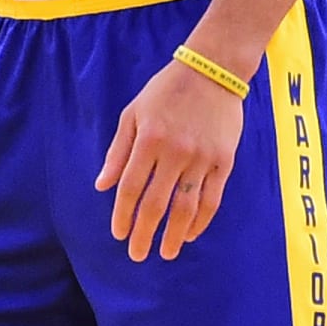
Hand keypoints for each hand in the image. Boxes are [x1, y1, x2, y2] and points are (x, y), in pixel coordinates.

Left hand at [96, 57, 245, 261]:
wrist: (213, 70)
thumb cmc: (166, 91)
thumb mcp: (133, 113)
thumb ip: (118, 152)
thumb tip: (102, 186)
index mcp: (149, 140)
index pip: (132, 187)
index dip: (123, 214)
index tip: (119, 234)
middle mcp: (175, 152)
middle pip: (157, 203)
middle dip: (145, 233)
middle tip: (138, 255)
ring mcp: (202, 159)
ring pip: (187, 207)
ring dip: (174, 234)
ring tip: (166, 253)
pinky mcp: (224, 161)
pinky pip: (212, 198)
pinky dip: (201, 220)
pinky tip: (191, 234)